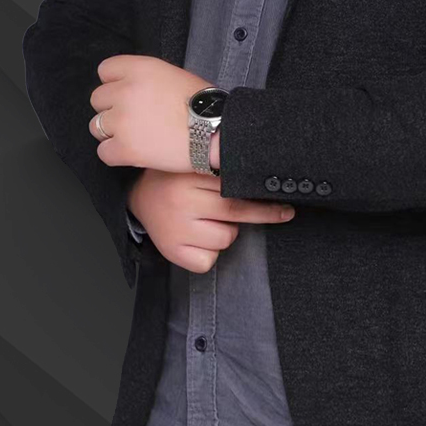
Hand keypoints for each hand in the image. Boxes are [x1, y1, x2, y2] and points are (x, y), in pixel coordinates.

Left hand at [88, 54, 213, 171]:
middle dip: (112, 108)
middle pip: (97, 99)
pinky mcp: (124, 148)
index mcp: (139, 68)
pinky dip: (117, 154)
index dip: (115, 83)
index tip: (125, 93)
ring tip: (137, 135)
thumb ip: (143, 77)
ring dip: (113, 132)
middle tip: (135, 118)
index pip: (105, 70)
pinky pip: (103, 152)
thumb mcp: (171, 74)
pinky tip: (136, 151)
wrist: (214, 133)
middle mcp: (125, 91)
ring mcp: (122, 121)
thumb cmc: (201, 105)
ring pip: (97, 126)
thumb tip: (126, 86)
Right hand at [128, 169, 295, 272]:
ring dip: (225, 232)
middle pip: (235, 212)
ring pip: (225, 239)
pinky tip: (197, 239)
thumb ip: (222, 167)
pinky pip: (207, 261)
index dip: (263, 197)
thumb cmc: (176, 179)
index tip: (287, 204)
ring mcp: (176, 229)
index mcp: (190, 175)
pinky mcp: (171, 252)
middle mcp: (182, 201)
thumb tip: (263, 173)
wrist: (138, 196)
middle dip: (263, 214)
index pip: (235, 187)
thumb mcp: (196, 164)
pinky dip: (208, 254)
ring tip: (208, 220)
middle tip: (284, 213)